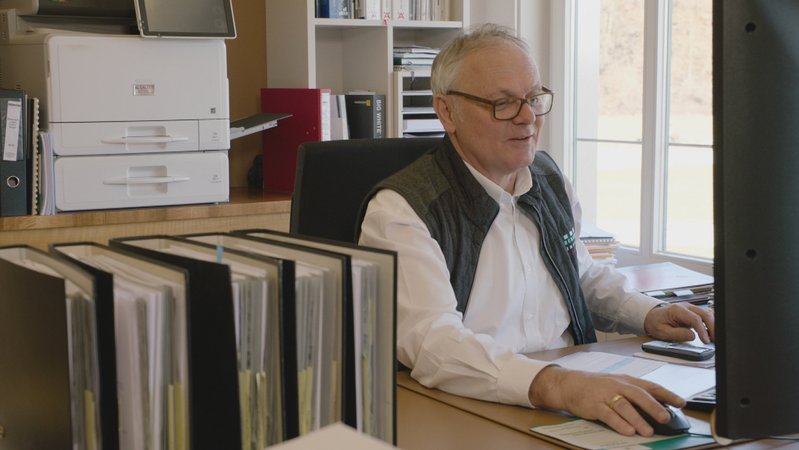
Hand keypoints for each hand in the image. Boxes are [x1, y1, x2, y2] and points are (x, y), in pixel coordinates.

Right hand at [528, 366, 685, 435]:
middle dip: (653, 407)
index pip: (650, 386)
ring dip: (637, 419)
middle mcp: (617, 385)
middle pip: (638, 395)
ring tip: (648, 431)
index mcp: (626, 380)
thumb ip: (634, 395)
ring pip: (624, 407)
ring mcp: (605, 395)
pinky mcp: (594, 405)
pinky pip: (608, 415)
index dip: (667, 394)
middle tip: (666, 418)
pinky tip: (628, 431)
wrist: (568, 384)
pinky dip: (619, 424)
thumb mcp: (616, 385)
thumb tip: (657, 409)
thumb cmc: (596, 386)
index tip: (681, 402)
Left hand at [644, 302, 714, 343]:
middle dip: (712, 327)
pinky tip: (711, 332)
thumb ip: (677, 334)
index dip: (702, 330)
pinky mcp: (693, 313)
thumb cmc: (655, 323)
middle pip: (705, 314)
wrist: (651, 317)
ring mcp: (690, 309)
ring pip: (707, 314)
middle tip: (714, 340)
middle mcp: (685, 307)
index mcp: (677, 310)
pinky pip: (705, 316)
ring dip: (713, 325)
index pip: (695, 319)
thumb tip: (692, 336)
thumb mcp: (662, 332)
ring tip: (713, 338)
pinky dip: (710, 323)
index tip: (706, 340)